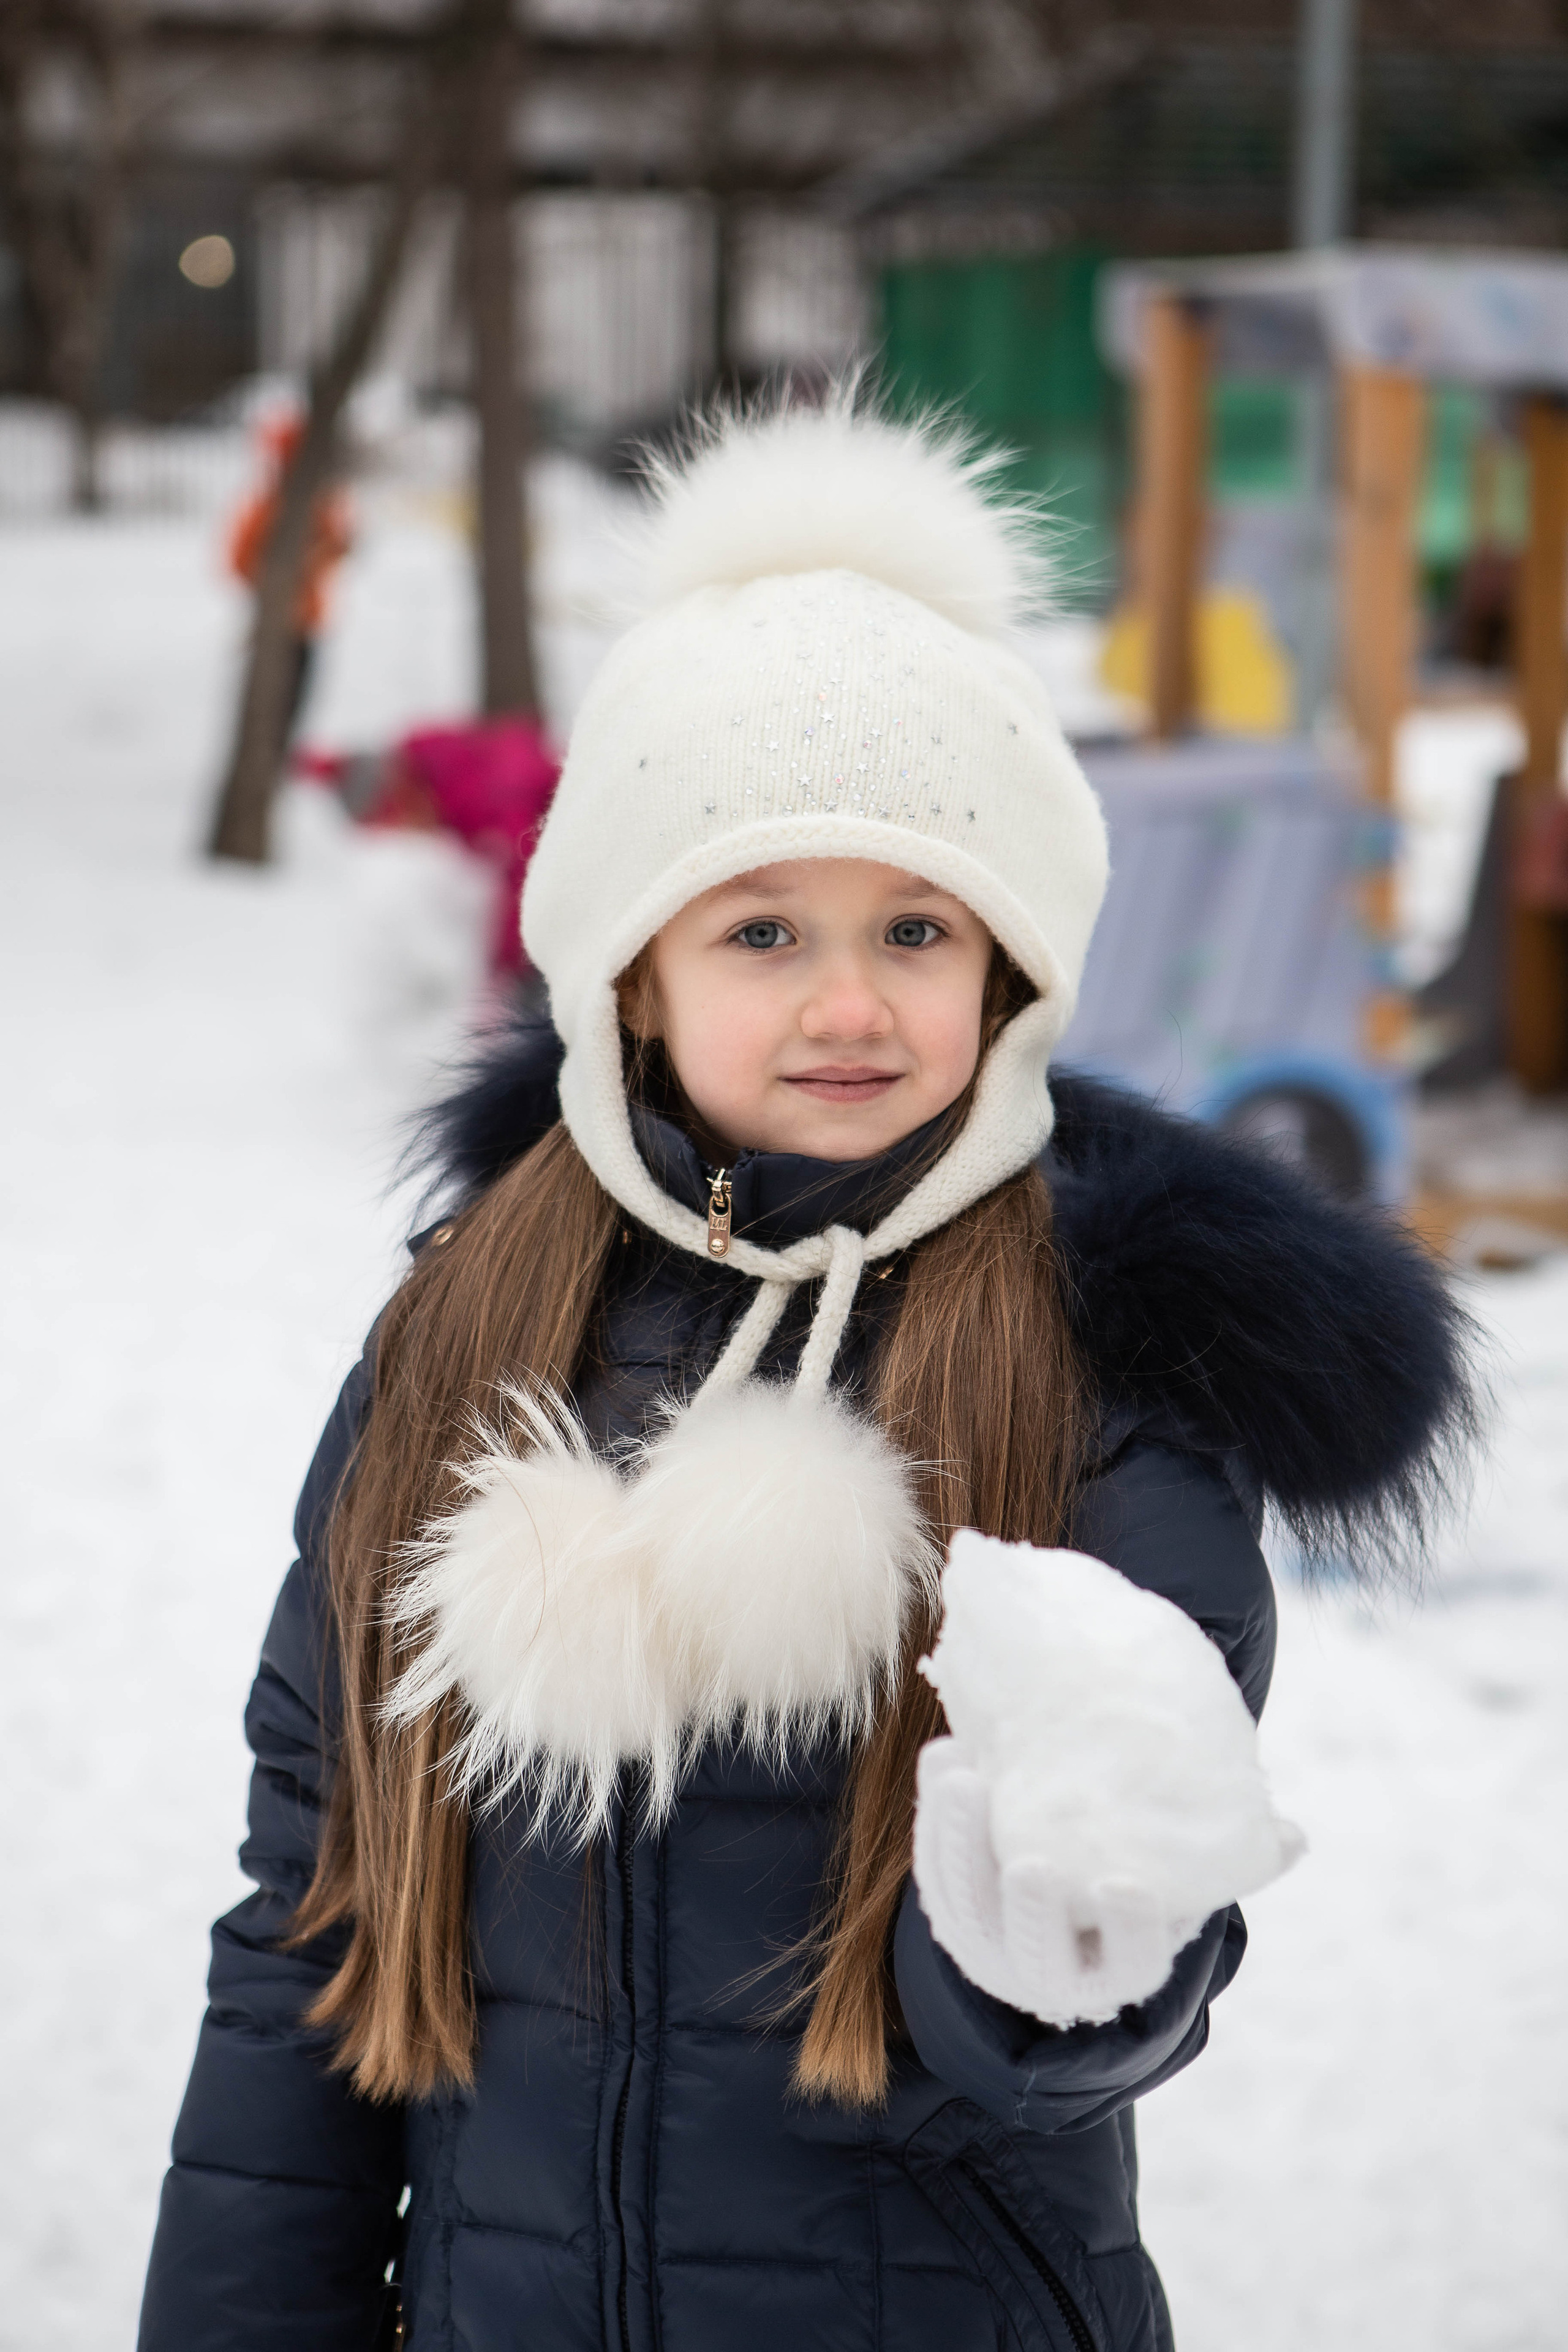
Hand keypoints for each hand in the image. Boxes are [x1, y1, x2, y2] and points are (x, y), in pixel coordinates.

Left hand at [911, 1531, 1303, 2026]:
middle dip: (1031, 1911)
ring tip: (963, 1776)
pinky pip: (935, 1870)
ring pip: (967, 1907)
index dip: (1130, 1930)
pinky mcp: (949, 1911)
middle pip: (1037, 1951)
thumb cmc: (1127, 1894)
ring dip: (960, 1842)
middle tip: (1028, 1861)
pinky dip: (935, 1816)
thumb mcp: (1176, 1886)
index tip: (1126, 1886)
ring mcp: (991, 1946)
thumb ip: (1226, 1861)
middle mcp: (1052, 1971)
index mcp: (1119, 1970)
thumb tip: (1294, 1836)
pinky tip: (944, 1758)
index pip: (1132, 1964)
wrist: (1049, 1926)